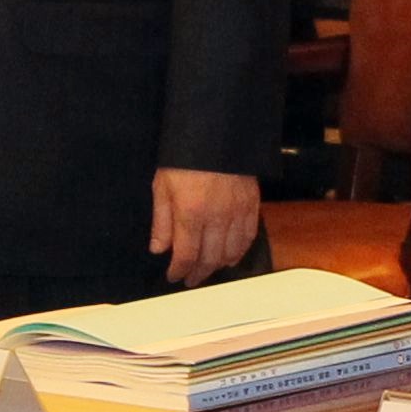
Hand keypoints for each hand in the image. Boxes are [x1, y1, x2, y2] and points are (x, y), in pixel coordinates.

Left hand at [150, 168, 261, 283]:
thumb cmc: (185, 157)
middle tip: (190, 279)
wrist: (217, 132)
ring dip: (218, 265)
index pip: (186, 255)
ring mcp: (237, 212)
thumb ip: (162, 221)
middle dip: (198, 273)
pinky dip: (240, 251)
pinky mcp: (252, 204)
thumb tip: (158, 249)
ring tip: (208, 269)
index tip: (173, 276)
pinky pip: (249, 237)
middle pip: (209, 259)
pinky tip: (231, 256)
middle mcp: (216, 217)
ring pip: (231, 252)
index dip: (178, 271)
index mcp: (191, 213)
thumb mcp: (162, 185)